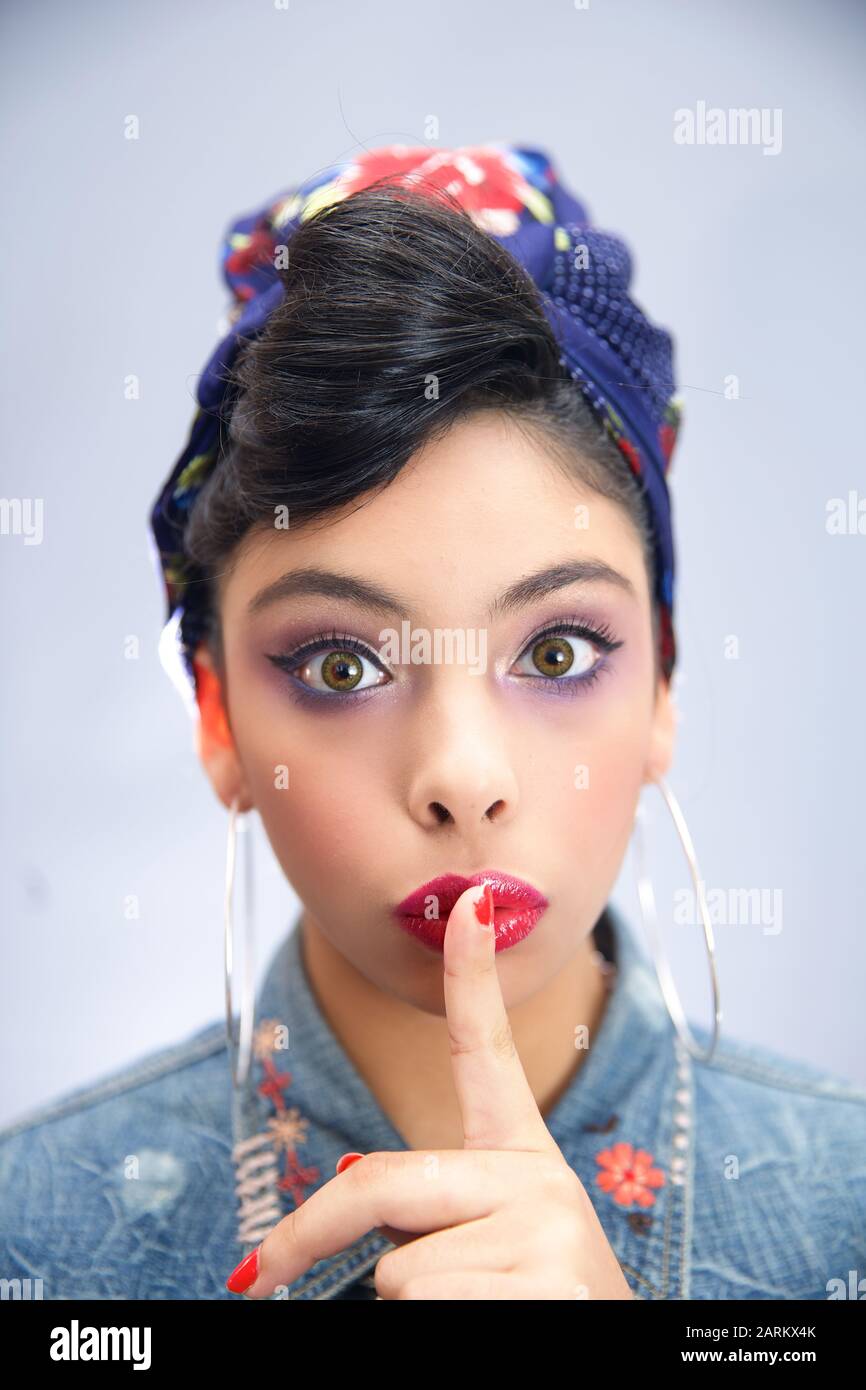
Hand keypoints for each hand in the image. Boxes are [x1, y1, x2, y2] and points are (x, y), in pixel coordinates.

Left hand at [226, 882, 633, 1299]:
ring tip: (483, 1315)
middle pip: (379, 1181)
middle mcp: (540, 1178)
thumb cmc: (529, 1304)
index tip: (471, 899)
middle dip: (303, 1235)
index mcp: (521, 1159)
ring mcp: (548, 1230)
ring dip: (412, 1306)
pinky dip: (432, 1337)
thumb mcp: (489, 1243)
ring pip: (396, 1271)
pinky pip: (423, 1306)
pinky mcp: (549, 1286)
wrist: (615, 1371)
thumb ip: (429, 1200)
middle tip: (253, 1277)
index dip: (473, 974)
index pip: (486, 1053)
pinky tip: (496, 1331)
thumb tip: (335, 1174)